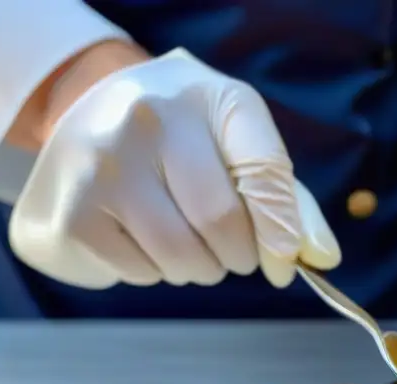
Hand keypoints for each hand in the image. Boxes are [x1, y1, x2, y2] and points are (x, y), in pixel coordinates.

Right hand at [9, 46, 338, 288]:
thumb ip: (287, 200)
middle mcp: (149, 120)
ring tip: (184, 237)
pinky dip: (156, 271)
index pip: (263, 169)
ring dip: (199, 268)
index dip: (280, 226)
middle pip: (221, 224)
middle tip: (230, 250)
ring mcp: (103, 167)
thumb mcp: (237, 145)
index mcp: (207, 97)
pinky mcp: (73, 214)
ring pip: (182, 257)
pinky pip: (142, 273)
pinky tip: (142, 235)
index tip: (285, 262)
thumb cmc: (183, 138)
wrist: (86, 108)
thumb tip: (323, 258)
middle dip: (238, 255)